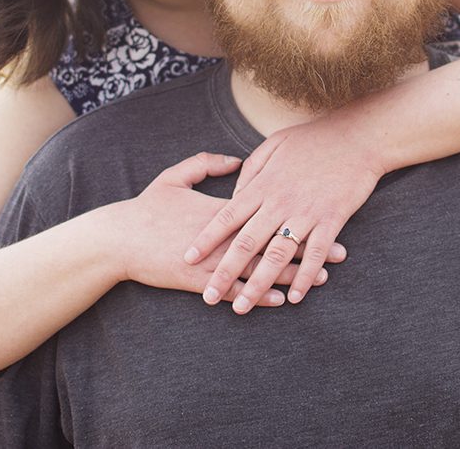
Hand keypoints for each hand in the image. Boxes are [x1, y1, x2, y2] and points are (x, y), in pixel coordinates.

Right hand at [117, 153, 331, 306]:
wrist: (118, 240)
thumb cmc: (146, 208)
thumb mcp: (174, 176)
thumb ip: (205, 163)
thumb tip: (236, 159)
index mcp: (221, 209)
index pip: (269, 210)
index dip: (298, 213)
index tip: (325, 211)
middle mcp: (223, 236)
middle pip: (275, 241)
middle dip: (309, 246)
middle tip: (341, 251)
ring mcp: (213, 261)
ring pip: (261, 269)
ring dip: (293, 275)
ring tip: (321, 278)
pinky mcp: (200, 282)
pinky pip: (238, 290)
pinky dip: (261, 295)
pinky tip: (283, 299)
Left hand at [182, 120, 380, 313]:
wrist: (357, 137)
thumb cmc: (314, 138)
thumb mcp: (274, 144)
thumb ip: (252, 170)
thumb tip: (235, 193)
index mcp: (263, 184)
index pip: (227, 215)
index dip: (207, 238)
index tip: (189, 258)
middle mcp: (280, 202)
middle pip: (246, 242)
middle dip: (225, 272)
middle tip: (208, 296)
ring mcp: (306, 212)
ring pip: (277, 255)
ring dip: (258, 283)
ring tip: (242, 306)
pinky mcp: (332, 219)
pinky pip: (315, 253)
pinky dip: (303, 277)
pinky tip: (293, 297)